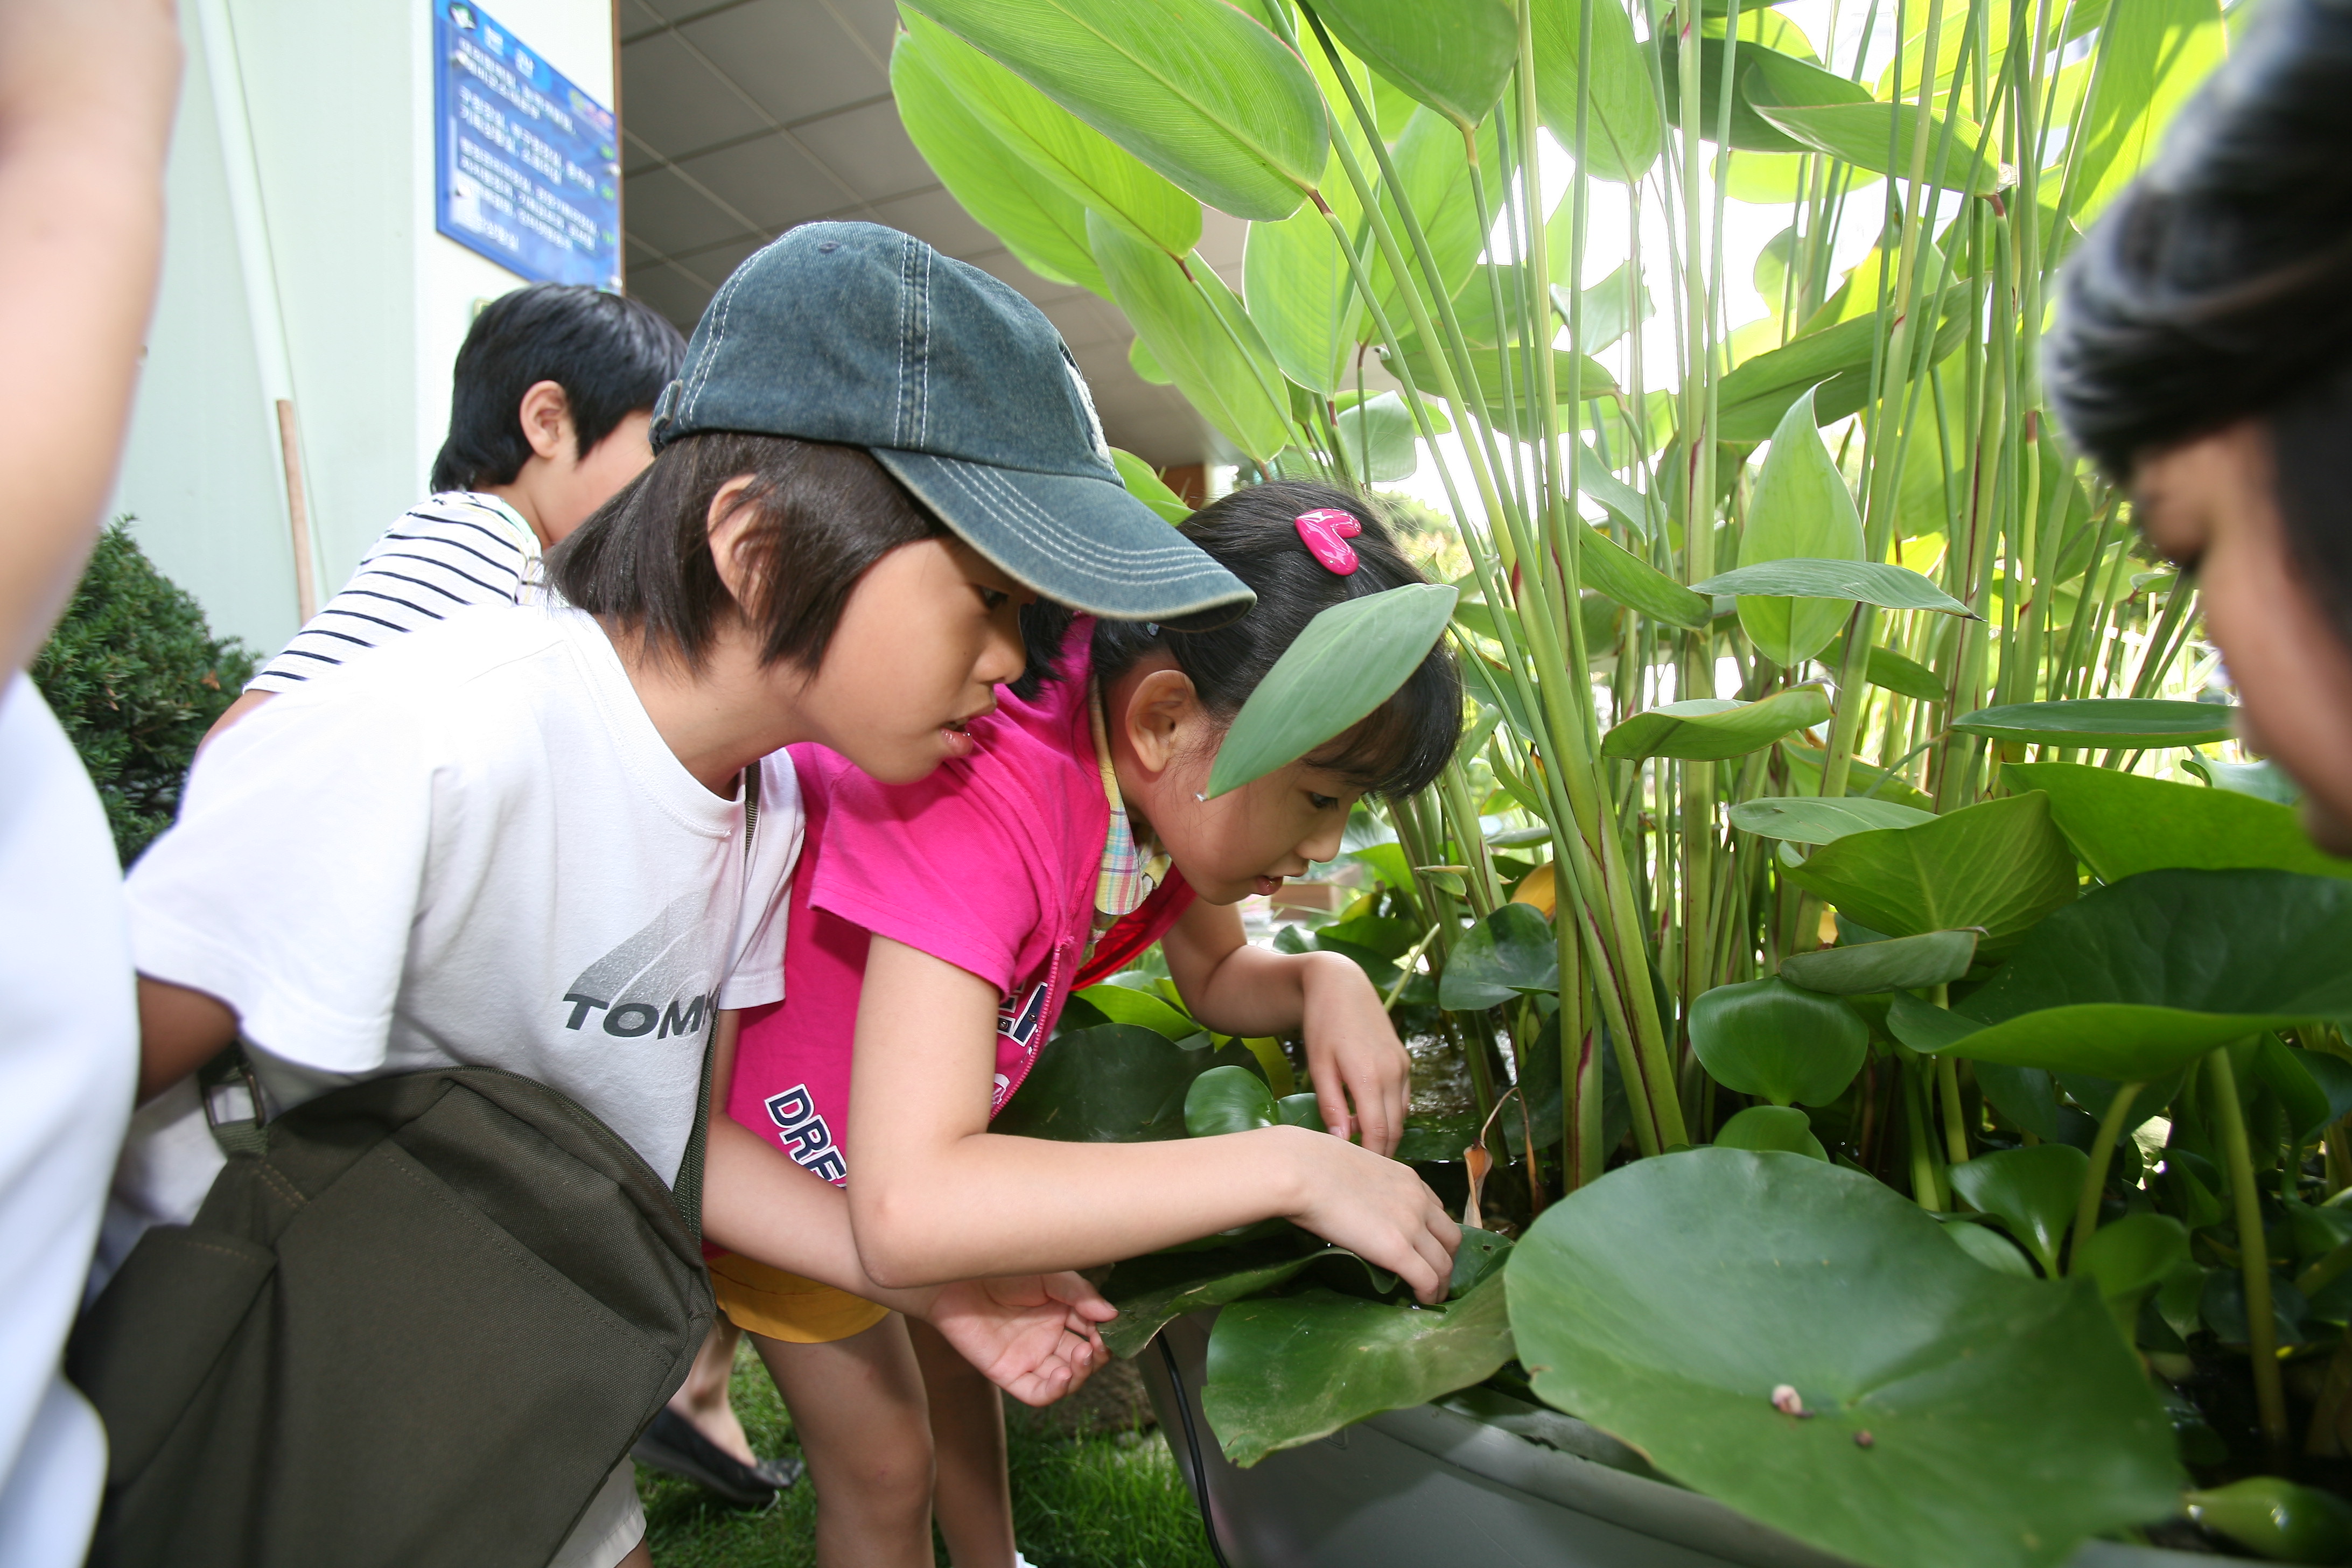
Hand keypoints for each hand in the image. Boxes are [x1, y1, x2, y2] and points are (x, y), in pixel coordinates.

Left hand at [917, 1272, 1118, 1407]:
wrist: (959, 1276)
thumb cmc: (1001, 1269)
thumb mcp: (1050, 1276)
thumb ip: (1080, 1295)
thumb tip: (1112, 1315)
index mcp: (1060, 1313)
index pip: (1093, 1330)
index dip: (1105, 1333)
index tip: (1112, 1328)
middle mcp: (1047, 1337)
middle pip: (1083, 1359)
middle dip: (1097, 1356)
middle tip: (1098, 1345)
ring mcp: (1028, 1357)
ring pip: (1066, 1379)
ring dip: (1081, 1374)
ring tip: (1082, 1355)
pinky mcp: (1008, 1372)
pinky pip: (1037, 1392)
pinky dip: (1055, 1391)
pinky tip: (1063, 1375)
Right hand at [1273, 1125, 1458, 1303]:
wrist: (1300, 1170)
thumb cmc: (1309, 1163)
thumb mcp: (1351, 1166)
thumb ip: (1362, 1183)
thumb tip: (1348, 1194)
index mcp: (1406, 1178)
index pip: (1436, 1210)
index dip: (1434, 1233)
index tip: (1424, 1247)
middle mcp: (1418, 1200)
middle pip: (1450, 1237)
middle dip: (1446, 1258)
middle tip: (1434, 1275)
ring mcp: (1411, 1225)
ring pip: (1444, 1263)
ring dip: (1442, 1283)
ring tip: (1432, 1297)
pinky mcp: (1397, 1250)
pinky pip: (1428, 1280)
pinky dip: (1430, 1294)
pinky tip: (1422, 1302)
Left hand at [1300, 951, 1411, 1156]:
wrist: (1341, 985)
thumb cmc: (1322, 1025)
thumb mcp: (1318, 1067)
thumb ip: (1331, 1105)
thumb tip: (1341, 1142)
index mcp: (1370, 1076)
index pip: (1378, 1132)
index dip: (1370, 1157)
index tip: (1355, 1173)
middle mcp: (1394, 1073)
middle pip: (1394, 1128)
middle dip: (1380, 1152)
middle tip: (1358, 1169)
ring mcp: (1403, 1066)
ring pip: (1401, 1115)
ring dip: (1385, 1133)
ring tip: (1359, 1142)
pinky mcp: (1405, 1060)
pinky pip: (1403, 1098)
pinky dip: (1390, 1114)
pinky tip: (1367, 1116)